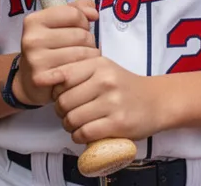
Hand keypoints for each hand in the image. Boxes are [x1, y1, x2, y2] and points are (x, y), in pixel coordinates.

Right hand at [14, 0, 99, 106]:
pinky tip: (77, 73)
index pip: (74, 14)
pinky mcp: (41, 78)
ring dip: (90, 57)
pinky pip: (76, 71)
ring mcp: (35, 60)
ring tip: (83, 60)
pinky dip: (83, 72)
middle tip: (83, 48)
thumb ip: (78, 9)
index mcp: (34, 20)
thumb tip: (94, 14)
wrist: (29, 81)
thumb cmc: (49, 47)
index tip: (79, 29)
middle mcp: (32, 39)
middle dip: (89, 42)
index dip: (83, 22)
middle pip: (81, 35)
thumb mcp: (59, 23)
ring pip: (81, 53)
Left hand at [50, 57, 164, 143]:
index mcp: (99, 64)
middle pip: (63, 101)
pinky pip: (84, 133)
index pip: (62, 76)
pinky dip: (79, 136)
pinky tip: (85, 133)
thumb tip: (44, 79)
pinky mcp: (118, 124)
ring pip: (72, 119)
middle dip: (61, 111)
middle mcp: (105, 81)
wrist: (156, 101)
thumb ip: (78, 70)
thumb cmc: (123, 85)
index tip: (60, 96)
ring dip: (69, 126)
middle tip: (68, 113)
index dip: (55, 90)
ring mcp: (112, 102)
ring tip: (76, 124)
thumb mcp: (103, 68)